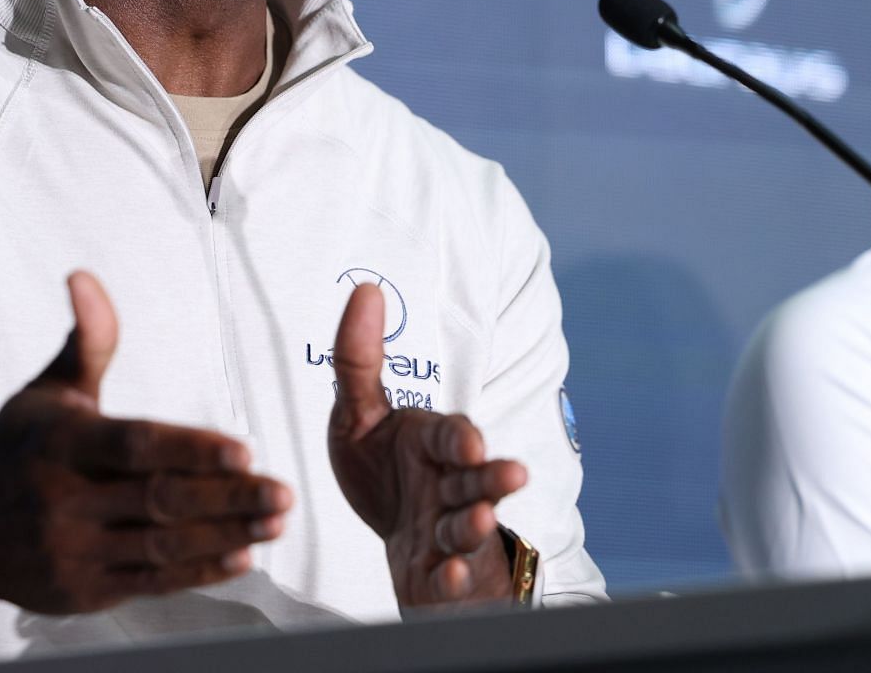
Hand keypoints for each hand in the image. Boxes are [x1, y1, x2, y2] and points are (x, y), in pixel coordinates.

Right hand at [0, 272, 292, 614]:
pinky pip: (150, 582)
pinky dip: (199, 572)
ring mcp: (71, 552)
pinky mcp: (80, 592)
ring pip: (162, 546)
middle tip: (283, 493)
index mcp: (60, 445)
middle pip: (159, 500)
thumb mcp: (44, 392)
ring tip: (276, 522)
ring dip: (226, 535)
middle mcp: (63, 501)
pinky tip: (241, 555)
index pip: (135, 446)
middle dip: (228, 498)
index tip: (246, 451)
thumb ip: (85, 341)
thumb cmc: (12, 451)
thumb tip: (85, 277)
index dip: (192, 449)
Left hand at [325, 283, 526, 610]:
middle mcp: (450, 487)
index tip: (466, 442)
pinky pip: (452, 578)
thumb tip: (366, 289)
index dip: (459, 438)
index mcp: (433, 446)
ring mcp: (450, 533)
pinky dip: (454, 580)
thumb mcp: (360, 418)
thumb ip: (359, 361)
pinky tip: (451, 578)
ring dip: (473, 525)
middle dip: (491, 478)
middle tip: (511, 476)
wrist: (400, 544)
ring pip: (467, 527)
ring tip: (475, 523)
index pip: (451, 437)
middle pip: (475, 480)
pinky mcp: (442, 574)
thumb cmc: (386, 474)